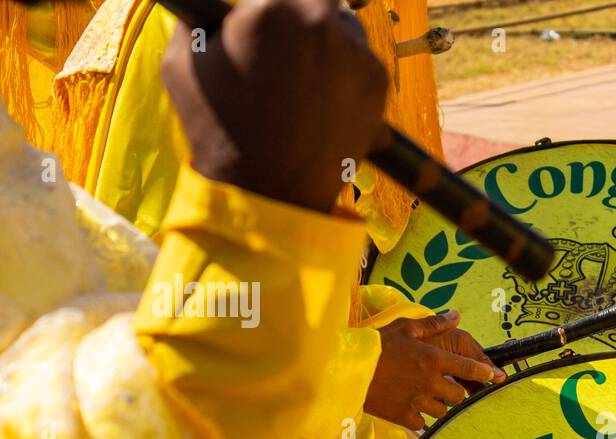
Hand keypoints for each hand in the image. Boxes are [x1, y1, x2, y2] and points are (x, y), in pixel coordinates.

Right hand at [161, 0, 387, 211]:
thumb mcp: (183, 60)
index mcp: (270, 8)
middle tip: (286, 35)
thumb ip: (200, 15)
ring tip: (302, 68)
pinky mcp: (378, 81)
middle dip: (298, 10)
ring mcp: (355, 52)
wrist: (268, 188)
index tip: (265, 16)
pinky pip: (362, 56)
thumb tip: (219, 9)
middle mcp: (319, 21)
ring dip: (325, 33)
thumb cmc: (217, 128)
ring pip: (343, 21)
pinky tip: (322, 93)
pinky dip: (346, 66)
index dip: (266, 6)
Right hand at [364, 311, 504, 429]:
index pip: (469, 368)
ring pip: (442, 410)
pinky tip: (409, 407)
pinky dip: (418, 417)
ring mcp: (418, 402)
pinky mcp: (403, 416)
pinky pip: (422, 423)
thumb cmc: (376, 345)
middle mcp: (430, 382)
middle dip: (454, 390)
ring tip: (423, 395)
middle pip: (458, 394)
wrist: (347, 370)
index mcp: (433, 359)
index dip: (484, 373)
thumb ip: (434, 324)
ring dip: (437, 404)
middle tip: (441, 385)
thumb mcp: (405, 328)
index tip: (491, 375)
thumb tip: (456, 315)